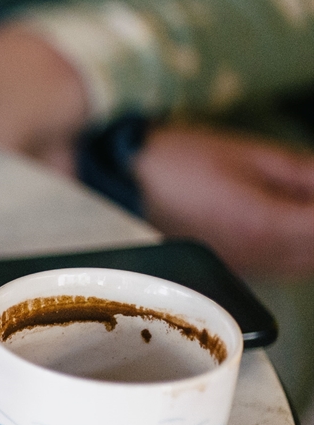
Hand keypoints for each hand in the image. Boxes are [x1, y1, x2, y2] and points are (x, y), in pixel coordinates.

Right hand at [137, 125, 313, 275]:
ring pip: (307, 265)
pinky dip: (299, 249)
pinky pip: (285, 267)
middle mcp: (257, 256)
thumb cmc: (181, 164)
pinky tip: (289, 222)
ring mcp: (245, 267)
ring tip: (299, 206)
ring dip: (312, 239)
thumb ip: (305, 173)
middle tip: (307, 194)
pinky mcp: (236, 269)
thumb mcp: (250, 155)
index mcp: (263, 225)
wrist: (129, 185)